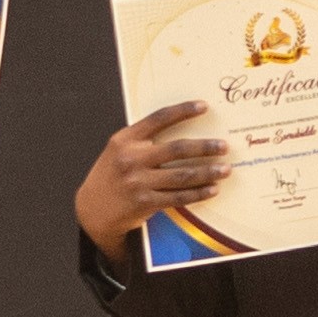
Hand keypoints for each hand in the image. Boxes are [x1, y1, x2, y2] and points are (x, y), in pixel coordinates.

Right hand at [77, 99, 225, 252]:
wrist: (92, 209)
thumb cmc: (111, 176)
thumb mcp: (119, 151)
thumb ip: (142, 141)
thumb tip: (181, 135)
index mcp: (125, 139)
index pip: (159, 119)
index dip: (183, 111)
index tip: (204, 107)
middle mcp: (131, 158)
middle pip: (176, 149)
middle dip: (204, 147)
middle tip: (223, 146)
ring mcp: (138, 182)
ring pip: (182, 175)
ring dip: (207, 172)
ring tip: (225, 169)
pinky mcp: (145, 202)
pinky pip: (178, 197)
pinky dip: (198, 193)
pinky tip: (212, 189)